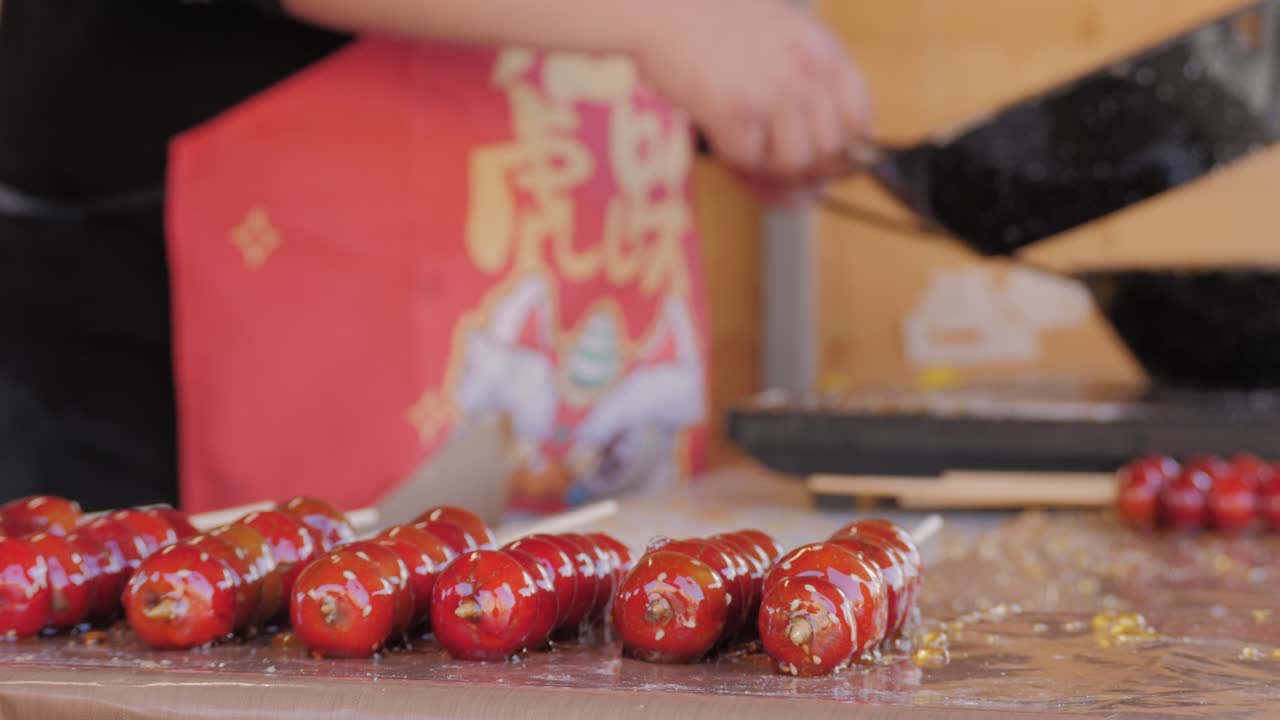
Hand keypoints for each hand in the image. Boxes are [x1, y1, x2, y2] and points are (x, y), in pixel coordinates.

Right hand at [633, 0, 873, 201]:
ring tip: (742, 140)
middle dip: (802, 165)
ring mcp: (774, 90)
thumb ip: (808, 79)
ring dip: (765, 162)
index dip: (845, 147)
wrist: (662, 7)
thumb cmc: (712, 20)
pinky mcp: (738, 110)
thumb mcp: (782, 35)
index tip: (826, 159)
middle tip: (773, 162)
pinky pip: (747, 158)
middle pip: (829, 149)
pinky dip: (730, 153)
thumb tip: (825, 151)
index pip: (860, 117)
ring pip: (792, 161)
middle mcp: (808, 69)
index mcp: (824, 49)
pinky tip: (717, 129)